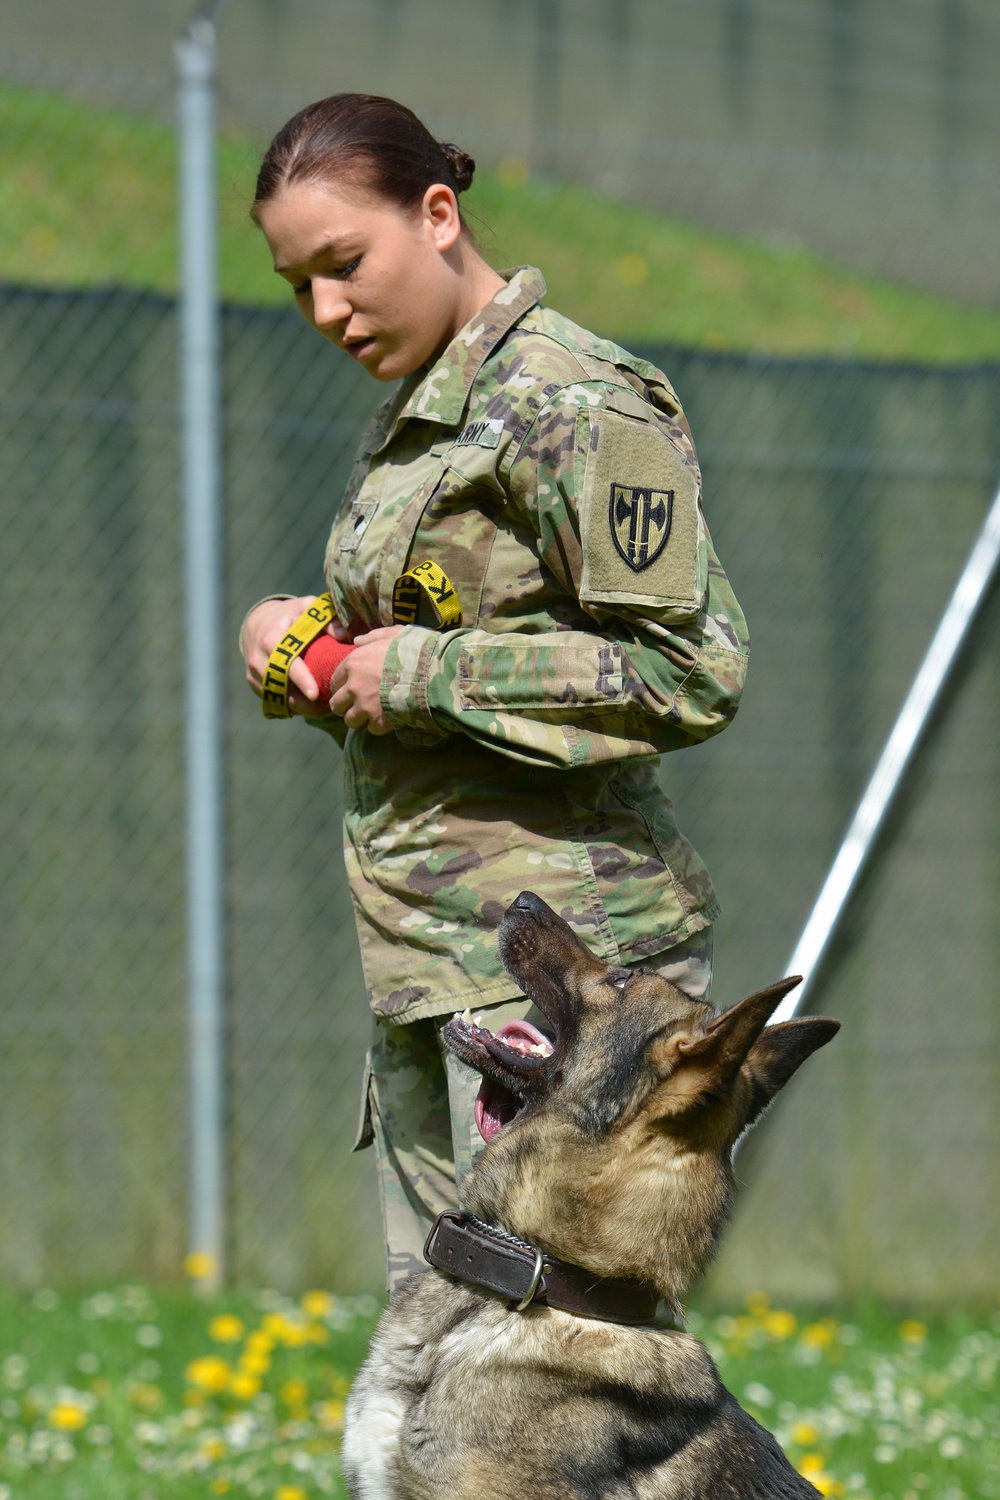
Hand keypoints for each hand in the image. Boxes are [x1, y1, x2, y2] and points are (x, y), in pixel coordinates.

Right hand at [242, 596, 351, 714]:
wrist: (258, 622)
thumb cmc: (289, 615)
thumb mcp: (306, 609)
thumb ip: (325, 619)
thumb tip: (343, 636)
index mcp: (271, 639)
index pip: (286, 663)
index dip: (300, 680)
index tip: (314, 695)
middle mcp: (258, 659)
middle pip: (282, 688)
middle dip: (305, 703)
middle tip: (329, 708)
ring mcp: (254, 674)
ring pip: (278, 699)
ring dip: (302, 708)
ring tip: (325, 710)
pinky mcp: (255, 684)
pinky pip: (274, 701)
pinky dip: (293, 707)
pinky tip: (311, 708)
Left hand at [329, 625, 404, 734]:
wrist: (432, 672)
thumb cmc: (414, 649)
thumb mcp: (393, 634)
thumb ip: (372, 637)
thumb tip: (357, 640)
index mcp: (354, 663)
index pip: (335, 681)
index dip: (341, 686)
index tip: (349, 688)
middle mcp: (354, 686)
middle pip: (336, 705)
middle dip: (345, 706)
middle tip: (356, 705)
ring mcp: (365, 706)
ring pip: (350, 720)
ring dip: (359, 718)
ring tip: (370, 715)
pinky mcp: (380, 722)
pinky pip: (371, 729)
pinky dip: (378, 726)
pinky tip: (387, 719)